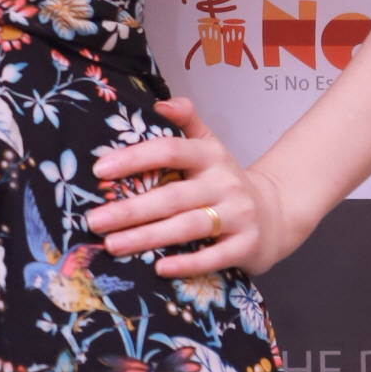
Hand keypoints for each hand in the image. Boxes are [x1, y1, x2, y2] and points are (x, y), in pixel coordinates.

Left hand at [85, 97, 293, 278]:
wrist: (276, 213)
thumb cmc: (225, 181)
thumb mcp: (210, 146)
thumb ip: (186, 122)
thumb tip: (159, 103)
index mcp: (209, 156)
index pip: (170, 150)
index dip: (134, 158)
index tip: (99, 170)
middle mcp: (224, 183)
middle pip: (172, 196)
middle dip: (130, 209)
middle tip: (94, 220)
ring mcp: (238, 215)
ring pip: (188, 226)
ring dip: (148, 237)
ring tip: (112, 245)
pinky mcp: (246, 246)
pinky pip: (214, 256)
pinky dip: (186, 263)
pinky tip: (158, 268)